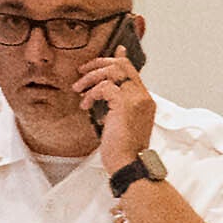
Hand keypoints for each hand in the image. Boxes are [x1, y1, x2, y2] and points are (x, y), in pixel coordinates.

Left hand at [77, 54, 157, 174]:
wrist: (128, 163)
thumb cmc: (123, 148)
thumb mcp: (121, 121)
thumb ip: (115, 103)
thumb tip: (105, 89)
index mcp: (144, 100)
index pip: (131, 70)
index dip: (113, 60)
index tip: (96, 61)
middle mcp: (143, 97)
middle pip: (122, 65)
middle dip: (98, 64)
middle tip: (82, 72)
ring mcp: (136, 99)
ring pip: (112, 71)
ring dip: (90, 78)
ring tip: (78, 89)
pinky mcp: (125, 104)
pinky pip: (104, 87)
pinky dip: (90, 94)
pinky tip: (85, 105)